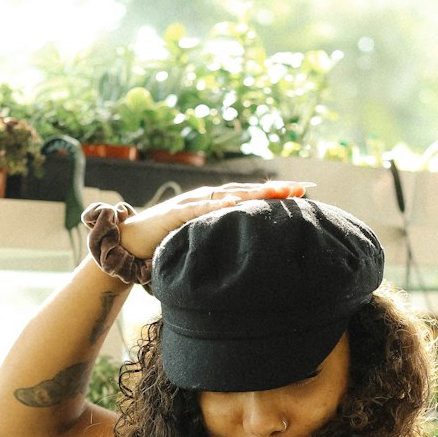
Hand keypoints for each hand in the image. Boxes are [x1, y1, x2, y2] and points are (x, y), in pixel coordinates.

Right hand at [119, 180, 307, 260]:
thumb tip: (251, 248)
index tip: (305, 192)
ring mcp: (193, 202)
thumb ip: (224, 238)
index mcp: (217, 203)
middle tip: (302, 188)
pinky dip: (218, 205)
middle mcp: (208, 197)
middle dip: (275, 189)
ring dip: (254, 193)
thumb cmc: (169, 240)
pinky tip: (235, 204)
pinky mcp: (177, 212)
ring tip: (278, 192)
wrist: (132, 240)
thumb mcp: (203, 239)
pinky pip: (201, 209)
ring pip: (229, 195)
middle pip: (247, 191)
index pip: (252, 196)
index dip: (277, 193)